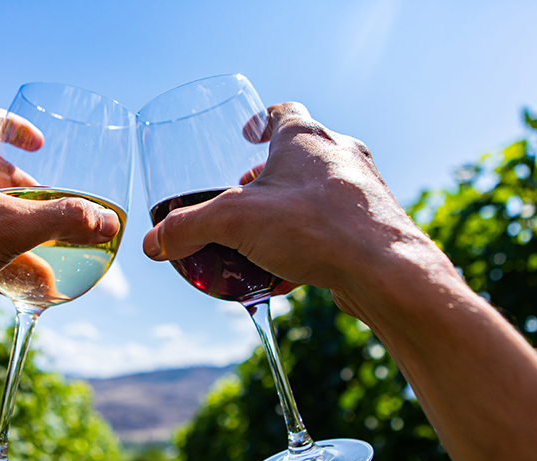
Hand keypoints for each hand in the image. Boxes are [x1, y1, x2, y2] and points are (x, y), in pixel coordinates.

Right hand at [142, 102, 434, 312]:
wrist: (385, 269)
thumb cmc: (315, 228)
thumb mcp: (235, 223)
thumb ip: (188, 229)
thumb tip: (151, 244)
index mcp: (306, 138)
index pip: (282, 114)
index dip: (260, 122)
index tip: (246, 135)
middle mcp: (340, 155)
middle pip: (300, 154)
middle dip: (270, 175)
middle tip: (247, 194)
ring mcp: (363, 189)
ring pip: (320, 190)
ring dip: (292, 206)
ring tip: (267, 233)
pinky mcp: (375, 224)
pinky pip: (336, 224)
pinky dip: (312, 238)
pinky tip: (293, 268)